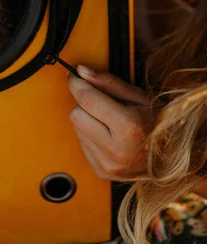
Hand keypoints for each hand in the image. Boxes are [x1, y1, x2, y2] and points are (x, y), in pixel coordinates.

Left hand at [68, 66, 150, 180]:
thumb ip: (108, 82)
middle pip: (77, 115)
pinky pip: (82, 144)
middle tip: (100, 101)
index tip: (74, 76)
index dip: (77, 84)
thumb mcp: (138, 97)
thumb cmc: (156, 123)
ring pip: (77, 129)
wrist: (169, 158)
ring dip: (87, 119)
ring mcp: (107, 164)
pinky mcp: (100, 171)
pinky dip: (90, 135)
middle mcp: (116, 150)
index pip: (88, 100)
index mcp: (129, 128)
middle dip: (84, 103)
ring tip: (108, 121)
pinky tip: (107, 135)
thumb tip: (82, 72)